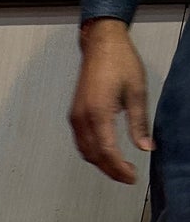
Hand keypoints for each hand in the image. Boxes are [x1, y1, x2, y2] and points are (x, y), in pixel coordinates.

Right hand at [70, 18, 151, 183]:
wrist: (101, 45)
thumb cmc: (119, 62)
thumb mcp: (137, 91)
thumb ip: (139, 123)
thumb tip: (146, 147)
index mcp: (98, 112)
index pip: (108, 152)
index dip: (120, 169)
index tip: (132, 177)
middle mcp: (82, 118)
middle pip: (94, 156)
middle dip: (110, 170)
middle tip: (127, 177)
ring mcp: (75, 117)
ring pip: (85, 151)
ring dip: (100, 164)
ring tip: (118, 168)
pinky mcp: (74, 114)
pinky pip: (81, 142)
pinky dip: (92, 153)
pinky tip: (104, 153)